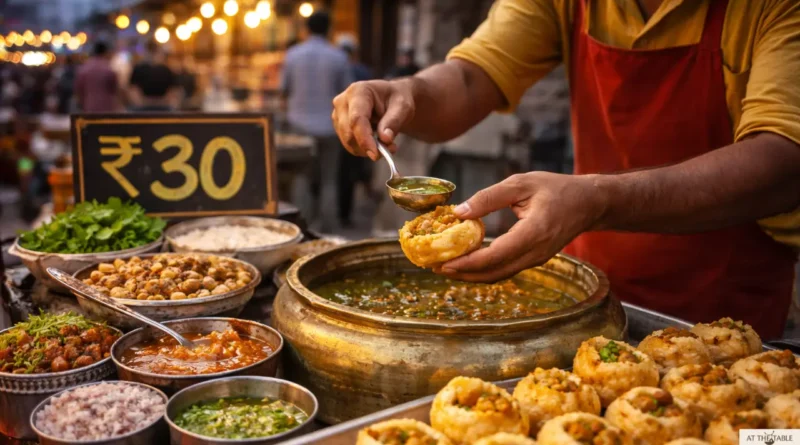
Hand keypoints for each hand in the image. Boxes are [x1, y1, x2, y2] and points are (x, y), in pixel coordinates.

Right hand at [332, 79, 414, 160]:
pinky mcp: (339, 125)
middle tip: (389, 150)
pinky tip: (376, 142)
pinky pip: (348, 144)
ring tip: (386, 144)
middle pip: (349, 132)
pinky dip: (363, 149)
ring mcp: (338, 114)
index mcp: (358, 91)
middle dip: (368, 146)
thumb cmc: (396, 100)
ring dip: (366, 149)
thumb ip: (394, 122)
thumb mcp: (403, 107)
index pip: (357, 119)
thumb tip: (385, 139)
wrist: (390, 99)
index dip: (365, 139)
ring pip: (347, 141)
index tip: (376, 154)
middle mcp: (343, 101)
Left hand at [438, 172, 607, 281]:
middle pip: (494, 272)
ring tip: (445, 267)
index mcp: (534, 232)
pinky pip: (505, 270)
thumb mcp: (521, 183)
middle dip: (463, 274)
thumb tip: (459, 212)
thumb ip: (489, 197)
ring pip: (499, 275)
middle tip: (435, 267)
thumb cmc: (556, 188)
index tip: (444, 262)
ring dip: (471, 275)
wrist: (588, 203)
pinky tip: (466, 262)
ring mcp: (537, 259)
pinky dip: (484, 270)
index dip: (468, 263)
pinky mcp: (534, 260)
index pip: (496, 255)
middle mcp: (536, 252)